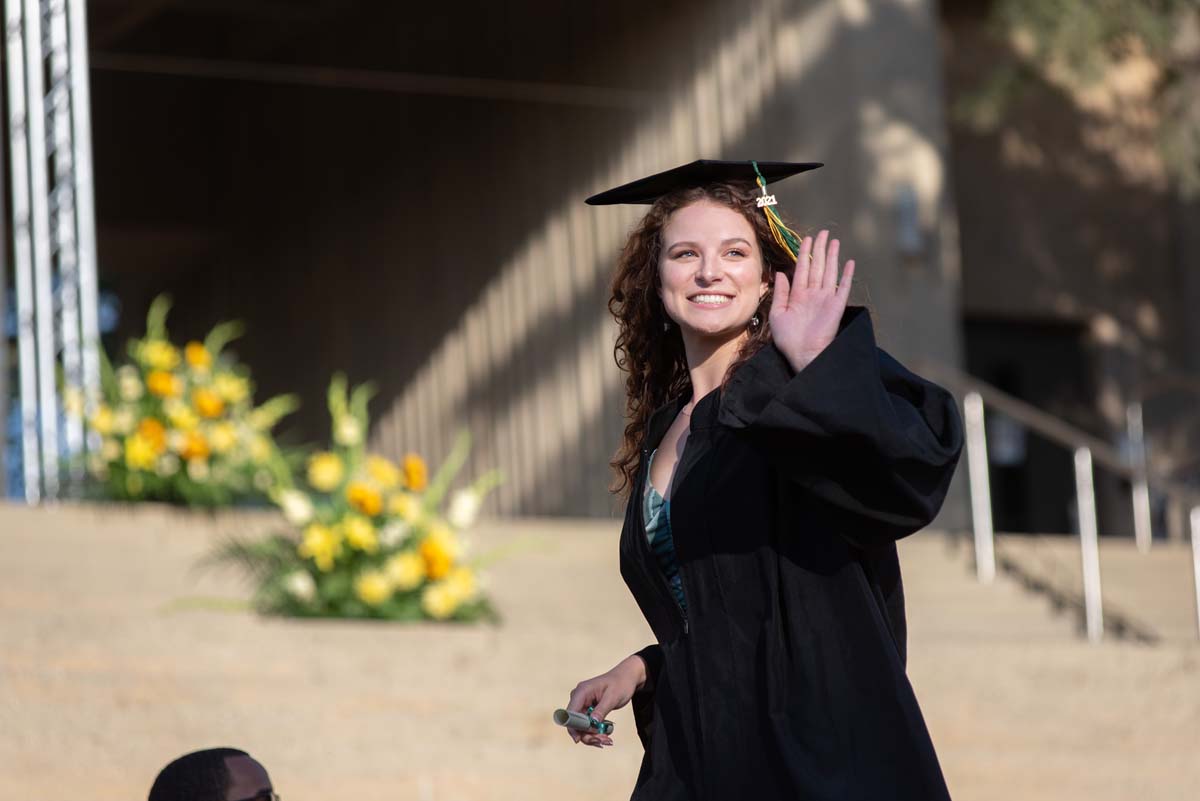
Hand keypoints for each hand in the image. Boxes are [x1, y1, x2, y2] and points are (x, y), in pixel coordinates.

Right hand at [563, 654, 645, 748]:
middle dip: (588, 734)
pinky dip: (596, 732)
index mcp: (582, 692)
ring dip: (593, 736)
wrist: (627, 678)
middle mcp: (579, 698)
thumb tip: (591, 723)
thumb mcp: (612, 698)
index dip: (572, 728)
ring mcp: (583, 704)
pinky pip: (588, 725)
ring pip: (582, 727)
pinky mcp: (588, 710)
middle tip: (604, 741)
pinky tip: (606, 735)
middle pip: (575, 723)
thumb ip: (601, 710)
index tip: (579, 740)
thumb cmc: (620, 684)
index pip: (570, 714)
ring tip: (608, 740)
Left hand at [769, 229, 854, 372]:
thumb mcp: (777, 313)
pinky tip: (849, 263)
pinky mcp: (836, 307)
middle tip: (823, 233)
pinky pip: (842, 288)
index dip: (805, 253)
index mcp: (798, 295)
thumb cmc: (787, 339)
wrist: (802, 355)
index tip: (808, 239)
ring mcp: (825, 299)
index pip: (802, 269)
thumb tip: (780, 272)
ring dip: (832, 257)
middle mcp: (812, 294)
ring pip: (829, 272)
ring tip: (834, 241)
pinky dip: (846, 275)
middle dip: (820, 249)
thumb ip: (780, 292)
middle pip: (817, 266)